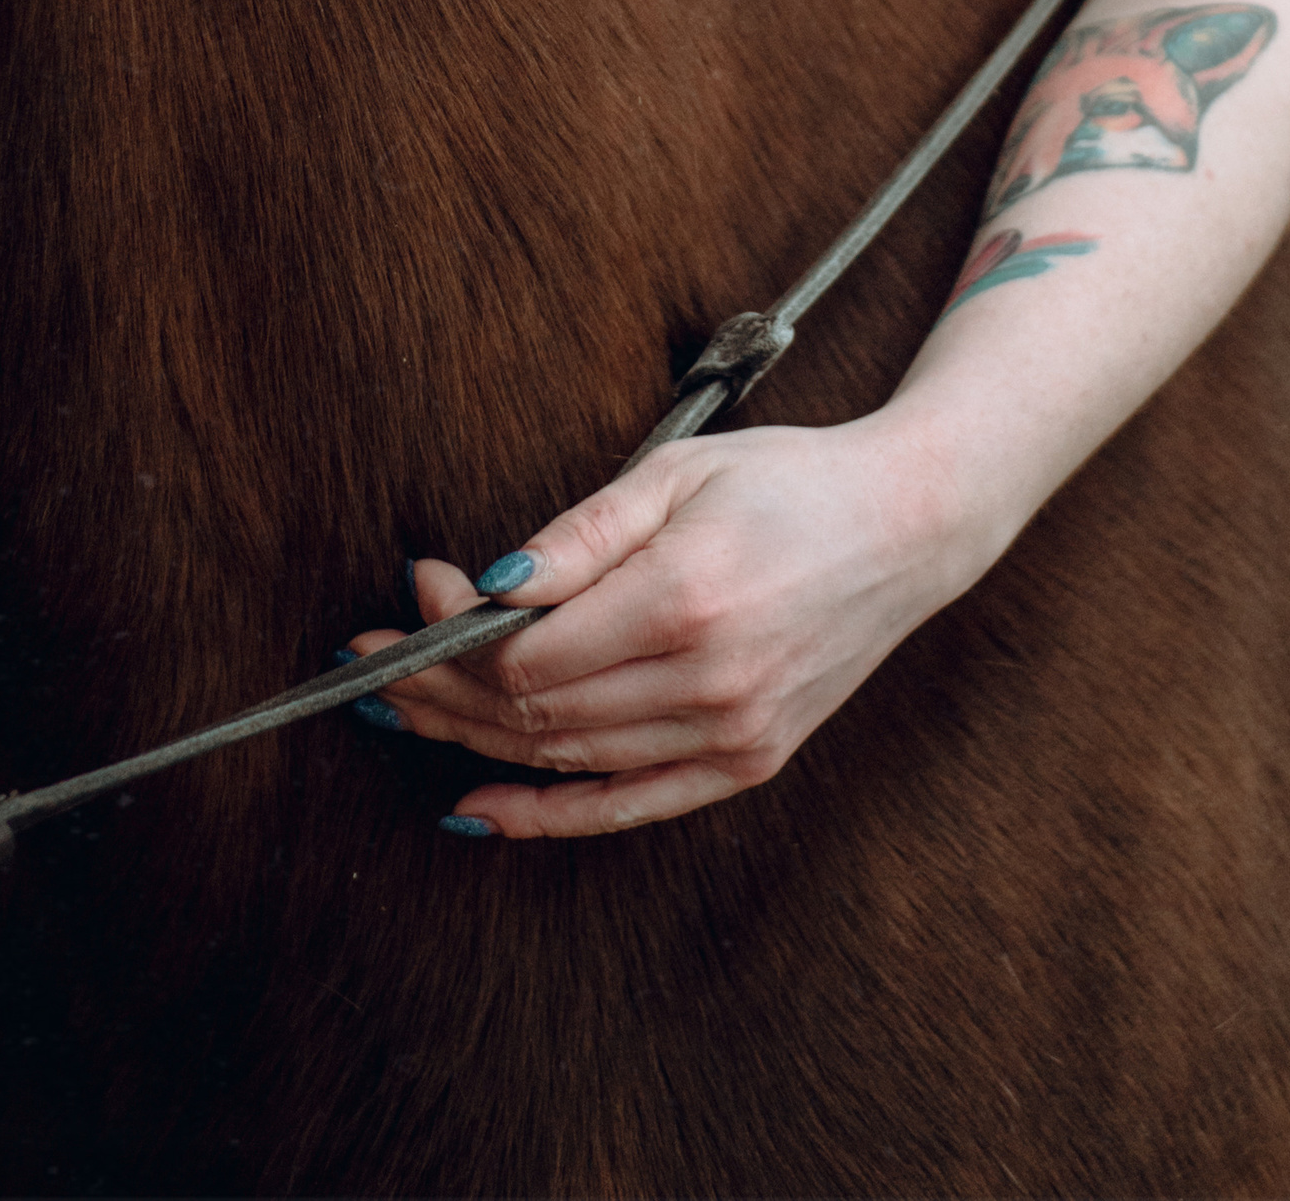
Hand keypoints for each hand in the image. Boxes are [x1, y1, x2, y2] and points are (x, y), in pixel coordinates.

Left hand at [341, 417, 984, 839]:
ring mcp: (734, 732)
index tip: (420, 592)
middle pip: (536, 715)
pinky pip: (630, 806)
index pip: (528, 654)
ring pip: (570, 759)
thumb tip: (487, 586)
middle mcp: (709, 682)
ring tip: (411, 711)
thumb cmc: (788, 481)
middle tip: (380, 662)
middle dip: (444, 689)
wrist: (908, 524)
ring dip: (476, 742)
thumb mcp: (676, 474)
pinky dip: (550, 815)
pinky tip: (480, 807)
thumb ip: (579, 537)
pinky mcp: (750, 760)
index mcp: (686, 600)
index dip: (454, 636)